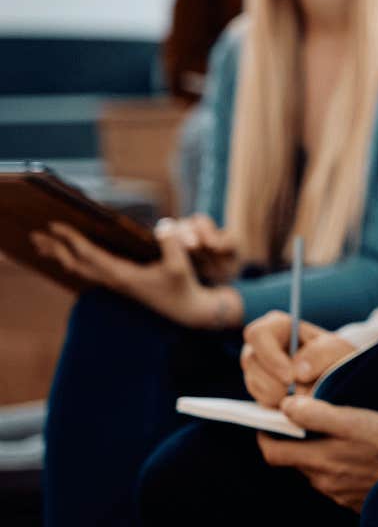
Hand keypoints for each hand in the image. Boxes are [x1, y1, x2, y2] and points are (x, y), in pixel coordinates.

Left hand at [31, 221, 238, 329]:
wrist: (186, 309)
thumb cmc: (183, 286)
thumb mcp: (181, 264)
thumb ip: (171, 243)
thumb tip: (164, 223)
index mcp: (122, 274)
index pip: (89, 254)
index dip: (71, 238)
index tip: (55, 224)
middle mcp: (113, 280)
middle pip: (75, 264)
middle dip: (55, 249)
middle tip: (36, 236)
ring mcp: (116, 283)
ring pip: (80, 269)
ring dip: (61, 256)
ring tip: (46, 245)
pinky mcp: (121, 283)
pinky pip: (89, 271)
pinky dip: (75, 261)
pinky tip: (73, 257)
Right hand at [242, 310, 356, 408]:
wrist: (337, 376)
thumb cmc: (334, 356)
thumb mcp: (336, 349)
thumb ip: (321, 354)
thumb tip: (297, 373)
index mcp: (277, 326)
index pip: (257, 334)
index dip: (270, 357)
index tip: (290, 378)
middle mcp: (261, 345)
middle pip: (251, 361)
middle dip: (274, 382)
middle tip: (297, 392)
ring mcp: (256, 367)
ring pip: (253, 383)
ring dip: (277, 394)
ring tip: (301, 394)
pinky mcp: (259, 388)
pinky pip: (259, 399)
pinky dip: (278, 404)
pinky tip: (294, 399)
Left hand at [258, 397, 377, 511]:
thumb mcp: (354, 419)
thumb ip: (317, 413)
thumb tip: (286, 406)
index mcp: (318, 460)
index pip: (273, 454)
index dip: (266, 438)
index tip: (268, 425)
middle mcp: (323, 482)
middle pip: (296, 463)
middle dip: (297, 444)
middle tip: (308, 425)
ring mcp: (339, 493)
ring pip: (317, 472)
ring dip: (320, 456)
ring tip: (339, 437)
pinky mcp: (355, 499)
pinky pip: (336, 483)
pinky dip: (338, 468)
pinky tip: (358, 456)